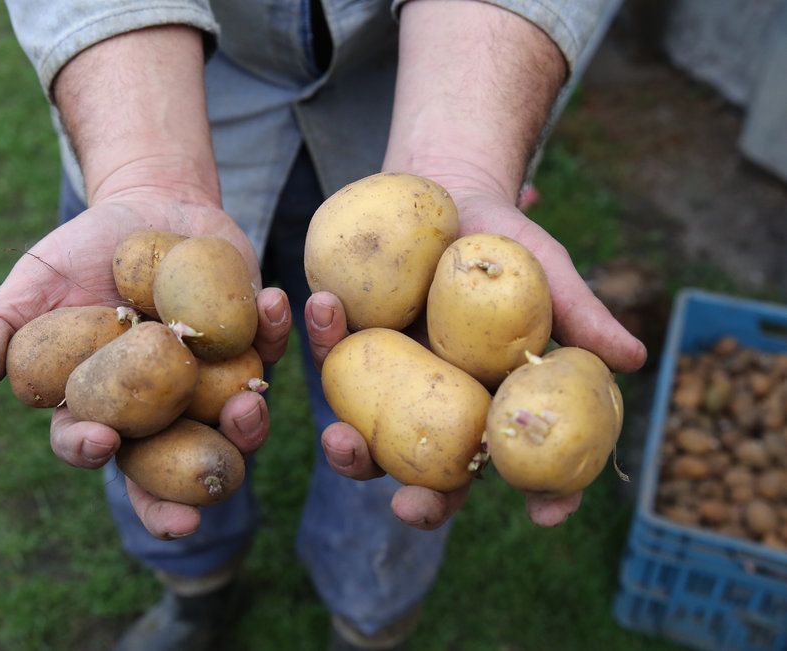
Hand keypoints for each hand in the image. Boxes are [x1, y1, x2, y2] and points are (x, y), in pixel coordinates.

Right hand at [0, 188, 291, 538]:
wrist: (149, 208)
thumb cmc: (83, 251)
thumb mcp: (35, 280)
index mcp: (105, 403)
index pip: (92, 444)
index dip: (92, 452)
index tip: (100, 442)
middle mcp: (162, 406)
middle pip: (172, 463)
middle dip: (186, 489)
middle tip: (200, 503)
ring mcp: (211, 382)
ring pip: (232, 424)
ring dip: (246, 426)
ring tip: (248, 408)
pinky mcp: (253, 346)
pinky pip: (270, 350)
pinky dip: (274, 332)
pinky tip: (273, 304)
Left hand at [306, 190, 645, 529]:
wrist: (448, 197)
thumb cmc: (505, 243)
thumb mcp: (547, 273)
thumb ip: (581, 314)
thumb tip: (635, 357)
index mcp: (498, 404)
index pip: (531, 465)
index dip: (546, 496)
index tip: (545, 516)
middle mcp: (445, 410)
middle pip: (440, 476)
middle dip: (424, 502)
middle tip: (410, 507)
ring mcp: (393, 388)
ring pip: (372, 441)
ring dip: (353, 453)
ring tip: (341, 438)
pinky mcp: (351, 352)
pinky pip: (332, 358)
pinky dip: (325, 338)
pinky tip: (324, 307)